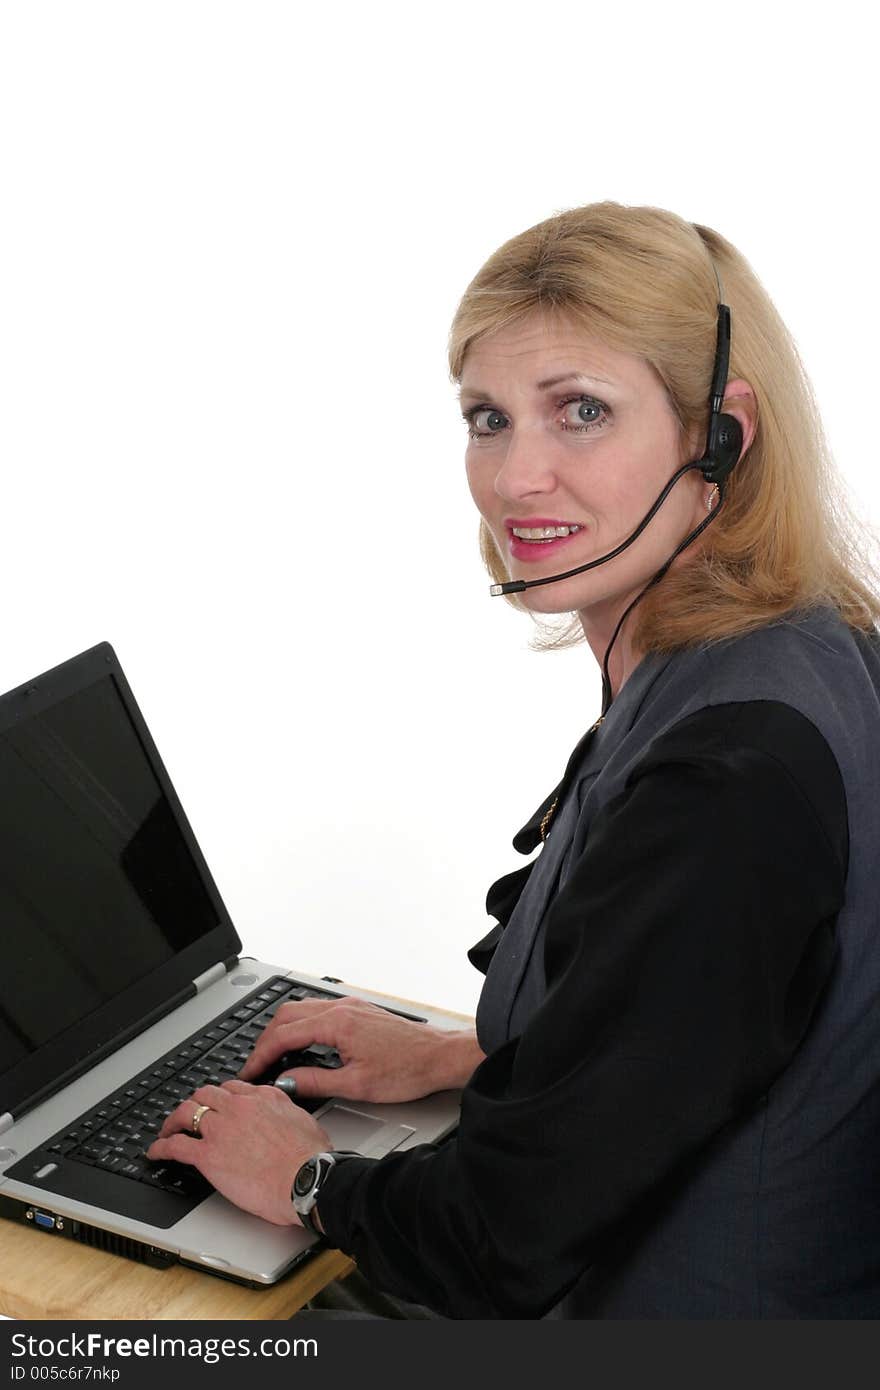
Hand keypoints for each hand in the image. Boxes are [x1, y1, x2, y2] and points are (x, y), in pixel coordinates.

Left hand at [145, 1080, 330, 1226]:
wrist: (306, 1178)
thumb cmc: (311, 1159)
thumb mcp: (303, 1120)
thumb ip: (286, 1112)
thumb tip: (283, 1117)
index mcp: (263, 1098)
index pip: (233, 1088)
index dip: (220, 1097)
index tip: (216, 1105)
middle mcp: (239, 1107)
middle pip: (205, 1095)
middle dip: (194, 1103)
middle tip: (188, 1114)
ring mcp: (221, 1129)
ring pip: (187, 1112)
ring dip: (174, 1120)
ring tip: (168, 1129)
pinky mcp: (208, 1155)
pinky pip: (176, 1145)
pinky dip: (161, 1147)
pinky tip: (156, 1152)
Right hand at [239, 995, 483, 1103]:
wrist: (440, 1057)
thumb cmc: (408, 1070)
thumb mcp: (356, 1085)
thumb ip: (315, 1082)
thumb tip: (285, 1083)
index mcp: (338, 1023)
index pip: (284, 1035)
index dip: (261, 1054)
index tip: (250, 1071)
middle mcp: (342, 1009)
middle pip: (287, 1015)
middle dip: (266, 1040)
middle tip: (256, 1065)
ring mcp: (350, 1007)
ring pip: (302, 1010)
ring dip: (282, 1030)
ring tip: (273, 1057)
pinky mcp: (358, 1012)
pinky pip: (318, 1011)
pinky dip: (301, 1026)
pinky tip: (301, 1045)